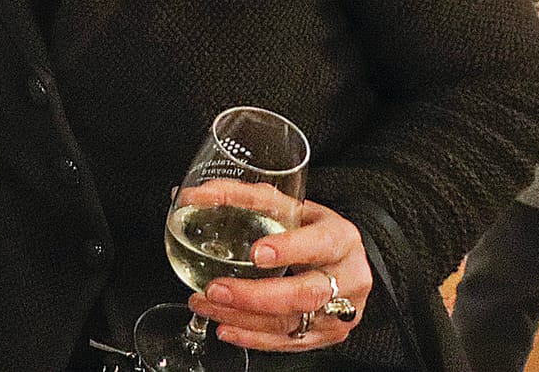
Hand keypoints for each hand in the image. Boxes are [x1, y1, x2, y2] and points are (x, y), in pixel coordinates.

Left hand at [192, 197, 372, 352]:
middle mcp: (348, 277)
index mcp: (340, 237)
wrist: (341, 258)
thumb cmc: (309, 228)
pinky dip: (253, 339)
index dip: (289, 249)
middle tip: (215, 289)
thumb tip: (191, 196)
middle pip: (305, 294)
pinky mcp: (328, 334)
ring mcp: (341, 311)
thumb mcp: (287, 205)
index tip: (256, 253)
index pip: (319, 244)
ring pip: (292, 323)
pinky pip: (289, 343)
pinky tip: (225, 328)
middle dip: (255, 295)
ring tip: (207, 306)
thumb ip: (241, 197)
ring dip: (243, 318)